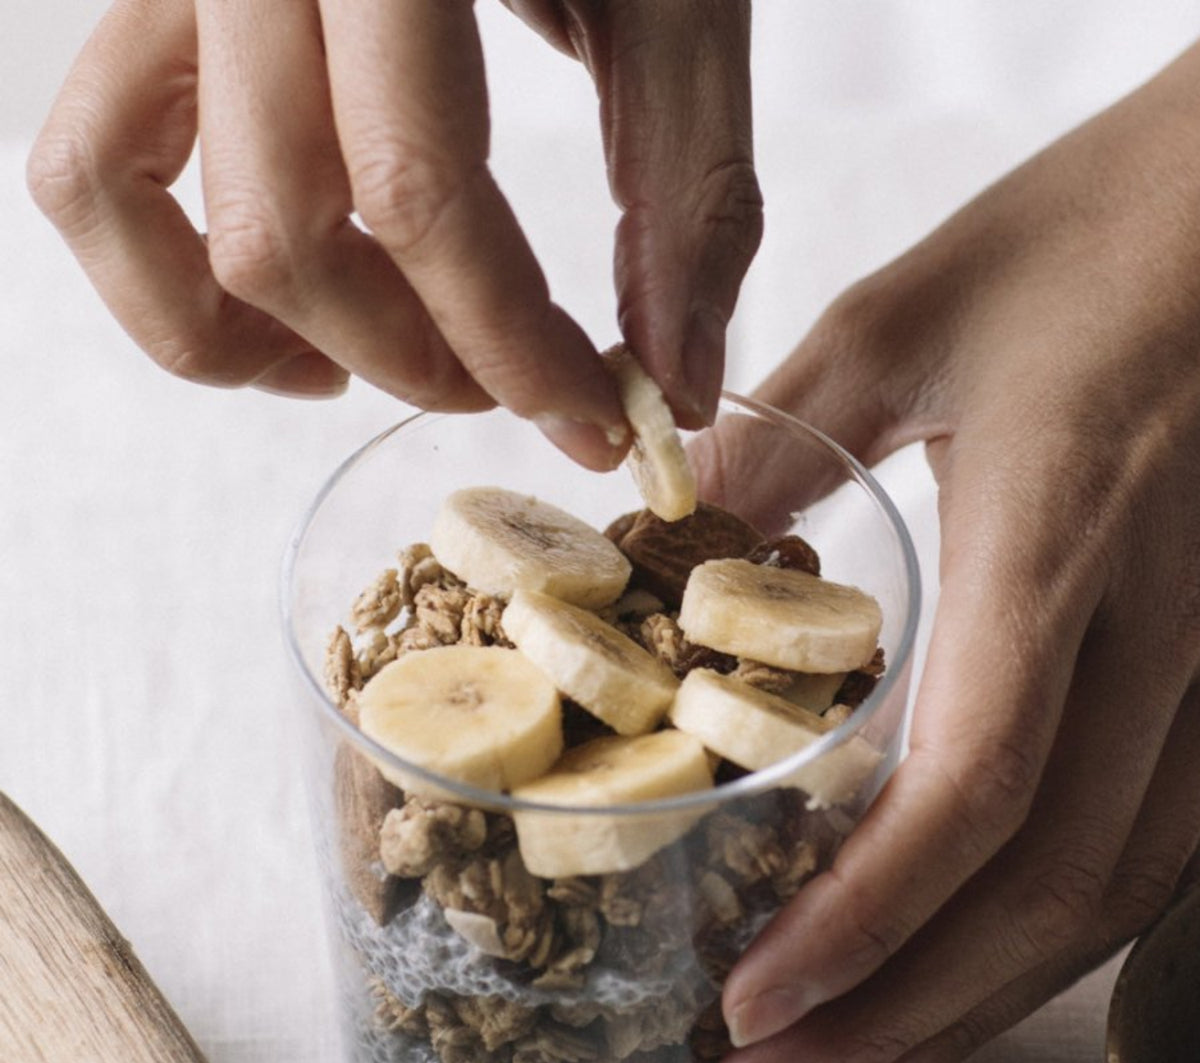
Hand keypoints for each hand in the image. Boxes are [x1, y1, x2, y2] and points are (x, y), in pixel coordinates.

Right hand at [27, 0, 760, 465]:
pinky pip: (89, 160)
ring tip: (372, 367)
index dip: (511, 349)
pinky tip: (296, 313)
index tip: (595, 425)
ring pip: (123, 196)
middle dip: (409, 359)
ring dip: (253, 336)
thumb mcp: (681, 5)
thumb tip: (676, 386)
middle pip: (278, 231)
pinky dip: (164, 274)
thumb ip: (689, 196)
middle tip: (511, 386)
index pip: (418, 188)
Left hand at [709, 44, 1199, 1062]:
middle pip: (1041, 895)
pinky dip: (1034, 952)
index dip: (864, 922)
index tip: (753, 1003)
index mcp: (1063, 545)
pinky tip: (951, 994)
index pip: (975, 789)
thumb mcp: (912, 312)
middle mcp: (1166, 642)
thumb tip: (662, 548)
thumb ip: (779, 442)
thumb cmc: (1105, 240)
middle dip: (893, 1020)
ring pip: (1102, 906)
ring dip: (963, 1015)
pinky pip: (1141, 863)